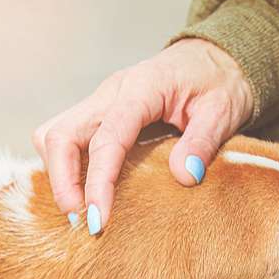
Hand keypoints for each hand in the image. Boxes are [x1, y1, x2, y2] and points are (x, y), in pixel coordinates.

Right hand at [33, 39, 252, 232]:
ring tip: (79, 211)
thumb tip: (184, 176)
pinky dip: (64, 167)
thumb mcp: (224, 110)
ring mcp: (100, 102)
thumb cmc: (219, 82)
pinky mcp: (98, 114)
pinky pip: (66, 139)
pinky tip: (82, 192)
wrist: (214, 58)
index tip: (99, 218)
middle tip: (79, 220)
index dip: (98, 181)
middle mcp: (111, 92)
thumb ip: (203, 141)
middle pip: (60, 134)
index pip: (107, 138)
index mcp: (142, 88)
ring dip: (58, 174)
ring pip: (54, 135)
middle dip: (62, 181)